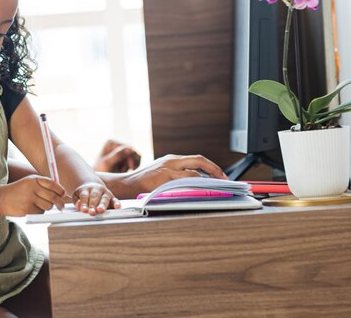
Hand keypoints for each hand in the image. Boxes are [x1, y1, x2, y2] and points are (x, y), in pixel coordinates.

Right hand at [0, 175, 65, 216]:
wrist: (2, 198)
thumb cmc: (19, 190)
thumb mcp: (29, 181)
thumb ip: (43, 184)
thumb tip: (60, 191)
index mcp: (34, 180)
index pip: (52, 184)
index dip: (60, 190)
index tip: (63, 194)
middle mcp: (32, 188)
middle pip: (52, 197)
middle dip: (59, 202)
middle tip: (61, 205)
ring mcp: (29, 199)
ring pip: (48, 206)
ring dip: (48, 207)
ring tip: (42, 205)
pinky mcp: (27, 209)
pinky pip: (40, 212)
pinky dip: (40, 211)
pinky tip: (33, 208)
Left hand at [72, 182, 120, 215]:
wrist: (92, 186)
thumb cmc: (84, 194)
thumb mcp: (77, 195)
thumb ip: (77, 201)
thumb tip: (79, 205)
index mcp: (87, 188)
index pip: (85, 196)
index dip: (84, 203)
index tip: (83, 210)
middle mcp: (97, 189)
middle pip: (95, 197)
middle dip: (93, 205)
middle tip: (91, 212)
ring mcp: (105, 193)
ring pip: (105, 198)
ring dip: (103, 205)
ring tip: (100, 210)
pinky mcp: (112, 198)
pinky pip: (115, 200)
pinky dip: (117, 204)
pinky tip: (117, 207)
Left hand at [93, 139, 140, 172]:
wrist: (99, 181)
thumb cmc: (100, 172)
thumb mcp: (107, 164)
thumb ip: (117, 155)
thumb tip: (130, 148)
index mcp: (111, 143)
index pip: (128, 148)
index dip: (130, 159)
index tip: (125, 170)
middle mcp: (117, 144)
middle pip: (133, 152)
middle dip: (132, 163)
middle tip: (126, 172)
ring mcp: (121, 151)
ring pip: (136, 156)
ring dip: (133, 165)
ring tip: (124, 173)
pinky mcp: (125, 157)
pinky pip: (136, 161)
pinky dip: (133, 167)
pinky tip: (126, 172)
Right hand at [111, 154, 227, 198]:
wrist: (126, 184)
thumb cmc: (145, 181)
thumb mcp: (162, 172)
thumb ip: (177, 174)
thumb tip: (197, 181)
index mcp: (172, 159)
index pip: (197, 159)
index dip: (211, 166)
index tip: (221, 175)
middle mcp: (171, 161)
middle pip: (199, 160)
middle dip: (215, 169)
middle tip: (224, 179)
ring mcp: (167, 169)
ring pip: (193, 172)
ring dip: (207, 180)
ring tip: (215, 187)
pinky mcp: (163, 178)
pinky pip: (183, 182)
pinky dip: (194, 185)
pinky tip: (201, 191)